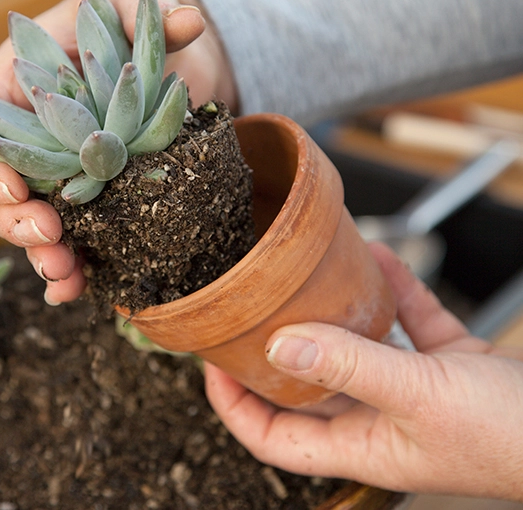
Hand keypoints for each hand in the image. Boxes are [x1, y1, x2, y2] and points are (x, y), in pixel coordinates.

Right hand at [0, 0, 233, 304]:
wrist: (153, 55)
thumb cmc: (123, 20)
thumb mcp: (128, 5)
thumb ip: (141, 12)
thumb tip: (187, 21)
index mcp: (11, 92)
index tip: (15, 188)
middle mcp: (24, 139)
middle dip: (13, 223)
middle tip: (49, 238)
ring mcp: (53, 174)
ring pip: (27, 225)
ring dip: (40, 256)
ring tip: (67, 276)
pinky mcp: (85, 198)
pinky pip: (67, 238)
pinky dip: (69, 266)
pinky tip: (81, 288)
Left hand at [204, 242, 522, 500]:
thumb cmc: (513, 435)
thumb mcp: (418, 394)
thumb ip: (349, 366)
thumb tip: (280, 344)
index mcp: (364, 446)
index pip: (275, 439)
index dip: (235, 408)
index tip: (211, 367)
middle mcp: (381, 421)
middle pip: (308, 389)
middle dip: (276, 352)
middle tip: (246, 313)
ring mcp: (415, 393)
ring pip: (357, 350)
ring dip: (335, 315)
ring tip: (306, 277)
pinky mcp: (449, 366)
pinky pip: (407, 325)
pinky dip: (392, 294)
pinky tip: (378, 258)